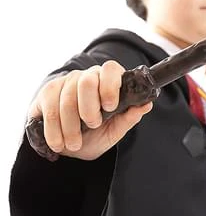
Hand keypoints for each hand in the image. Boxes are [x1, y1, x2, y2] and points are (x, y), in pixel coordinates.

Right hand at [27, 60, 152, 160]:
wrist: (69, 145)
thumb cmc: (96, 134)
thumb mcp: (115, 131)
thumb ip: (129, 118)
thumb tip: (147, 104)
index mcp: (109, 81)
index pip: (111, 69)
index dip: (110, 86)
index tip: (110, 107)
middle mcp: (88, 76)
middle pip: (87, 81)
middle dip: (89, 107)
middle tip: (93, 125)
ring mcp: (66, 82)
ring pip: (66, 98)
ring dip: (71, 126)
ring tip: (75, 144)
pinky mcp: (48, 92)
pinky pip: (49, 108)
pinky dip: (54, 130)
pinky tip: (59, 143)